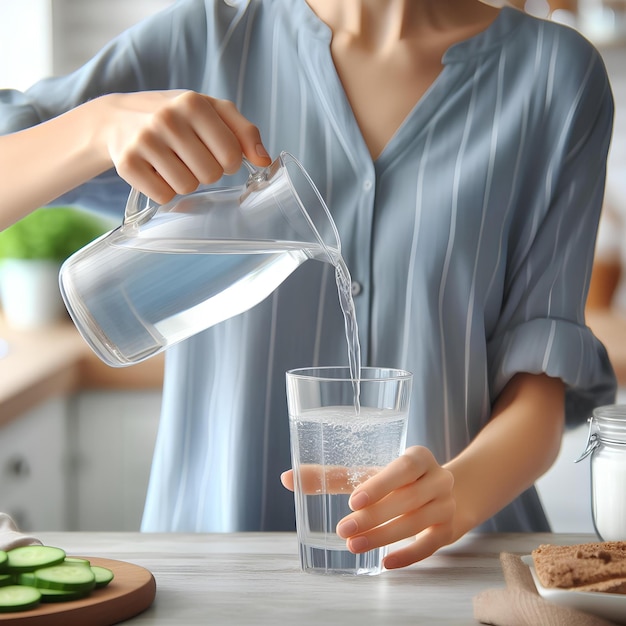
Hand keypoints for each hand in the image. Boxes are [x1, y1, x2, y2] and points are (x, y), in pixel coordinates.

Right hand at [95, 90, 270, 203]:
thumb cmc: (176, 117)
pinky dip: (164, 190)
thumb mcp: (211, 111)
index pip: (232, 156)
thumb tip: (264, 160)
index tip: (214, 152)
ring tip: (171, 162)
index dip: (227, 161)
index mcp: (194, 103)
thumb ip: (244, 132)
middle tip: (189, 156)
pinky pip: (164, 196)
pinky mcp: (127, 164)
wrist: (118, 118)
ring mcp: (145, 141)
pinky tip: (155, 171)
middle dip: (206, 171)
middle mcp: (167, 119)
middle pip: (211, 175)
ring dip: (185, 182)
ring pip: (187, 187)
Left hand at [281, 446, 455, 568]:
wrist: (445, 494)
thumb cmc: (398, 480)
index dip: (380, 484)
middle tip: (343, 530)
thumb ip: (332, 476)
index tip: (353, 500)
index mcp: (419, 457)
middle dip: (373, 517)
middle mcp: (438, 478)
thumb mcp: (372, 473)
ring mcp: (446, 504)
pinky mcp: (448, 529)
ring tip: (353, 546)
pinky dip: (408, 555)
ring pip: (416, 523)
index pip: (403, 467)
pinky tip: (385, 562)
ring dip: (383, 536)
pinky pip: (429, 545)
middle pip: (407, 498)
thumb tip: (287, 478)